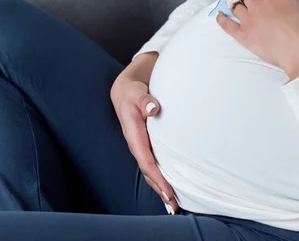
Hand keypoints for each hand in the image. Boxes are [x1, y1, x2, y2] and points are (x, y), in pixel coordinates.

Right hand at [110, 77, 178, 213]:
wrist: (124, 91)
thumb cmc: (133, 93)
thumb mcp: (137, 93)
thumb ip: (145, 101)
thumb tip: (153, 110)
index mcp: (134, 135)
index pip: (146, 161)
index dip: (158, 177)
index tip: (169, 191)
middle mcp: (136, 144)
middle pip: (148, 172)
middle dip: (160, 189)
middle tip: (174, 206)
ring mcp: (140, 146)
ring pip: (150, 171)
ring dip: (161, 187)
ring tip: (173, 204)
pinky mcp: (146, 145)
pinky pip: (152, 164)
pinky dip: (160, 177)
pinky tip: (169, 186)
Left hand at [216, 0, 298, 80]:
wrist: (298, 47)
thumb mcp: (295, 1)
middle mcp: (256, 4)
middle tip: (253, 5)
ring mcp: (247, 19)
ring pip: (237, 7)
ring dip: (236, 6)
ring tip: (235, 6)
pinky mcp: (243, 34)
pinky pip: (227, 25)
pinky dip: (221, 19)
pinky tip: (219, 16)